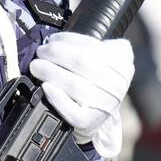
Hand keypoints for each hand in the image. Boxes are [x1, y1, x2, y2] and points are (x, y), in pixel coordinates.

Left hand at [28, 31, 133, 158]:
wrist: (96, 113)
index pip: (92, 48)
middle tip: (40, 52)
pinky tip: (46, 87)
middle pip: (82, 64)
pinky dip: (57, 98)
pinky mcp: (88, 122)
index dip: (68, 41)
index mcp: (123, 67)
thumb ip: (99, 44)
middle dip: (56, 54)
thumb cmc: (96, 80)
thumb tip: (65, 37)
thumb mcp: (109, 57)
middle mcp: (117, 87)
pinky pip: (72, 112)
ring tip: (36, 66)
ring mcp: (104, 107)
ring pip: (75, 86)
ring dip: (50, 72)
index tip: (52, 39)